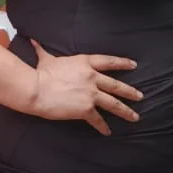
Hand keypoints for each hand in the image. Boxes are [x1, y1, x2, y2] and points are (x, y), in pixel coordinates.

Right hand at [28, 41, 142, 135]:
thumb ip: (42, 50)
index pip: (109, 62)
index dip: (123, 63)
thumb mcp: (45, 59)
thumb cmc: (40, 73)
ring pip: (114, 103)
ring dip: (126, 111)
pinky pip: (98, 119)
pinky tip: (108, 132)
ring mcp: (91, 93)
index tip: (134, 65)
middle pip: (116, 85)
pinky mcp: (86, 108)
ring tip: (135, 116)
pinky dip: (103, 127)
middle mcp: (92, 77)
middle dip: (130, 91)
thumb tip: (33, 41)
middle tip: (140, 96)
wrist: (36, 89)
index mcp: (85, 63)